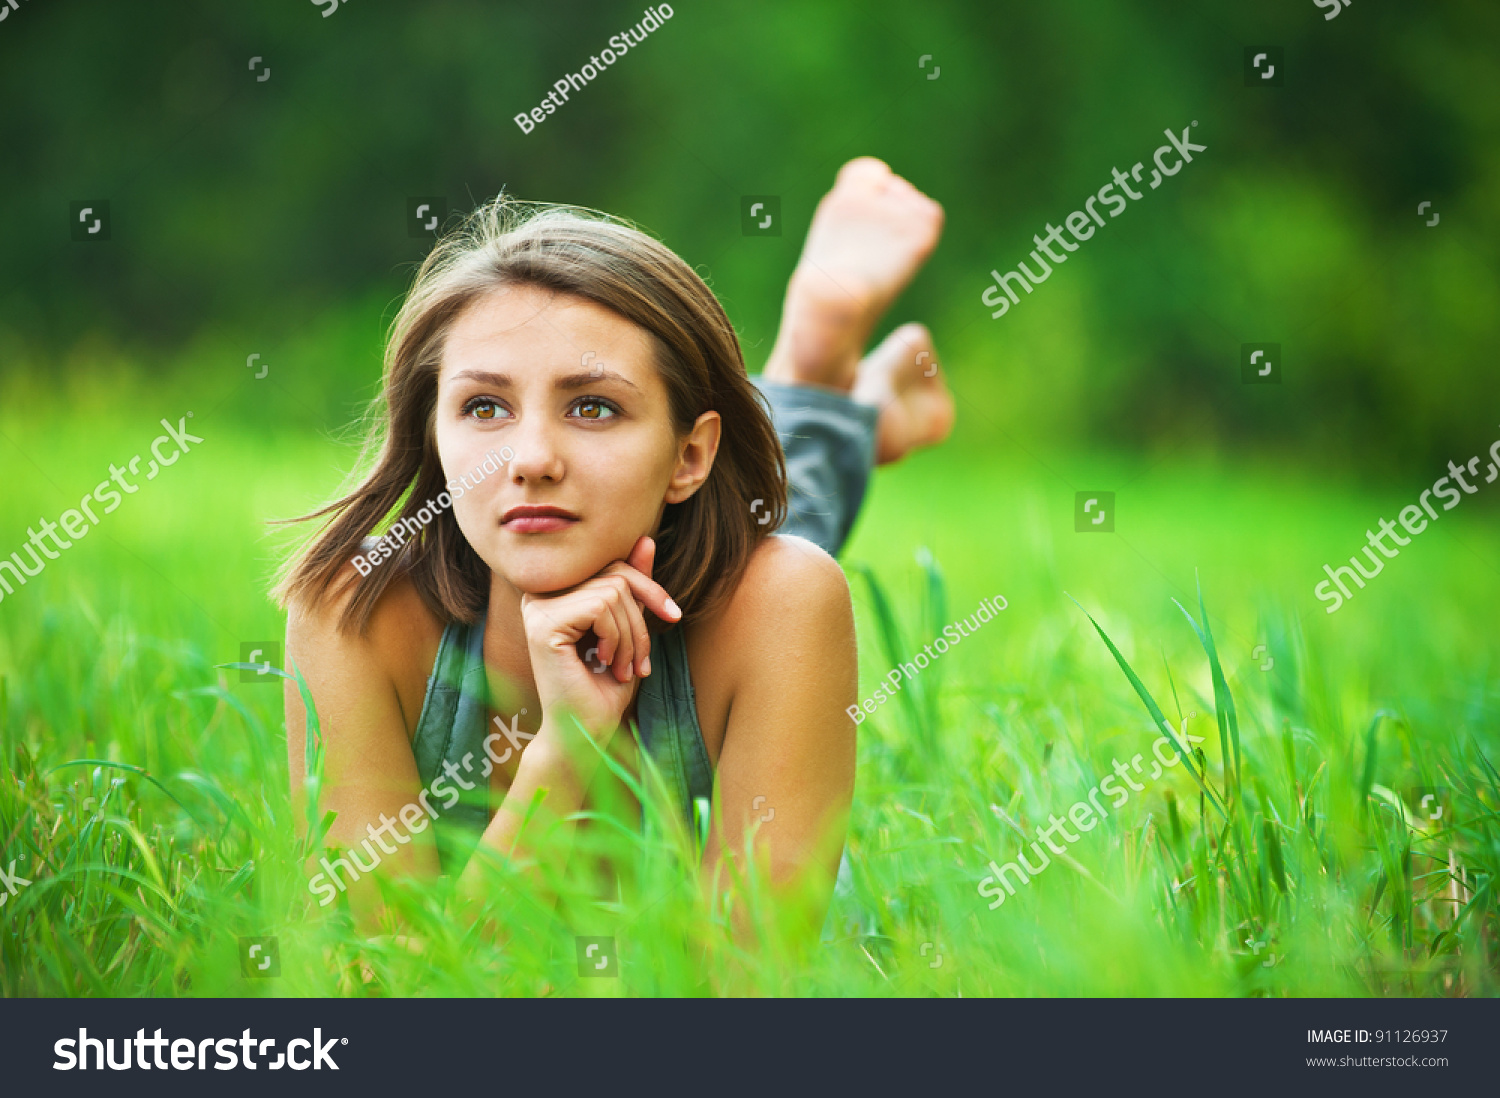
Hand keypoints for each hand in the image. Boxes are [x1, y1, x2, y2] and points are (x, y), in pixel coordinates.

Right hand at [520, 535, 681, 745]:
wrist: (585, 733)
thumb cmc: (604, 686)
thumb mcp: (628, 628)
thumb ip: (632, 585)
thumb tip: (644, 538)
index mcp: (557, 592)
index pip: (613, 565)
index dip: (649, 587)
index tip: (672, 615)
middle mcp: (541, 594)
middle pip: (615, 574)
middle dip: (641, 617)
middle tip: (640, 660)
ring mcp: (537, 606)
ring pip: (613, 592)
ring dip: (632, 636)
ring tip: (623, 667)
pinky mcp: (543, 623)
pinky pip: (601, 607)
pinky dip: (618, 638)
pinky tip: (606, 662)